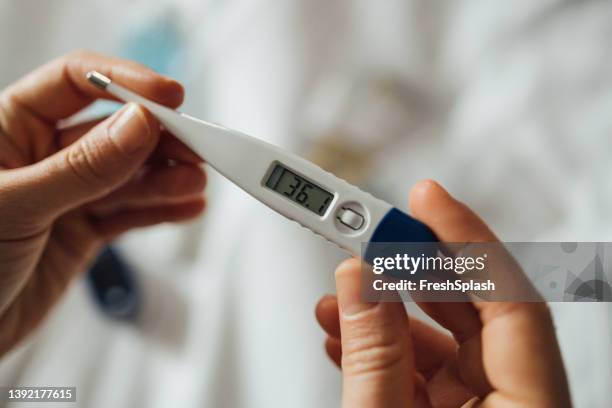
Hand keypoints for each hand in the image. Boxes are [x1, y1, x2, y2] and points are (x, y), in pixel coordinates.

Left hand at [0, 51, 205, 354]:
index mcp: (10, 127)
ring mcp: (66, 195)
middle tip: (198, 145)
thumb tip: (140, 125)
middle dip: (158, 137)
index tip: (170, 97)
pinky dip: (160, 211)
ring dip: (165, 177)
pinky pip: (128, 214)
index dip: (125, 82)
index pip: (75, 82)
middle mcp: (42, 155)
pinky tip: (187, 206)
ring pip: (127, 176)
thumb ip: (82, 168)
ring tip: (196, 182)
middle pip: (113, 130)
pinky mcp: (81, 231)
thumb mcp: (16, 205)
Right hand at [315, 180, 570, 406]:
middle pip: (476, 308)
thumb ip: (374, 356)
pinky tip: (345, 334)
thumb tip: (361, 279)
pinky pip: (429, 366)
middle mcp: (520, 403)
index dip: (466, 238)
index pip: (513, 301)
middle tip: (370, 234)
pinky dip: (387, 346)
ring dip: (388, 310)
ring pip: (447, 337)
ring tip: (340, 296)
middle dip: (415, 266)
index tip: (425, 196)